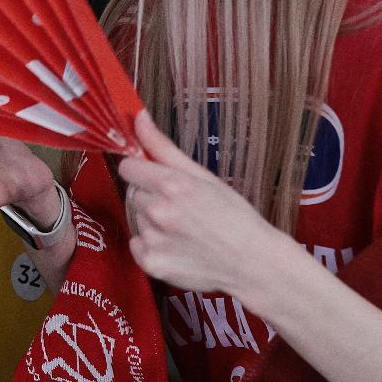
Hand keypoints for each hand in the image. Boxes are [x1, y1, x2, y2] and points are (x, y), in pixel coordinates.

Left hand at [117, 111, 290, 295]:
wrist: (253, 262)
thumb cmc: (234, 216)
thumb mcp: (203, 176)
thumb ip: (163, 147)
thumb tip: (139, 118)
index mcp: (171, 185)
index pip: (128, 168)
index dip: (142, 171)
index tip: (157, 179)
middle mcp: (157, 211)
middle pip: (133, 193)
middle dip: (152, 196)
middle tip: (182, 208)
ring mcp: (153, 239)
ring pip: (136, 218)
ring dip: (152, 221)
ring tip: (184, 229)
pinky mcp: (151, 263)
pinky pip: (137, 244)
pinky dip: (151, 246)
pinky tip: (177, 247)